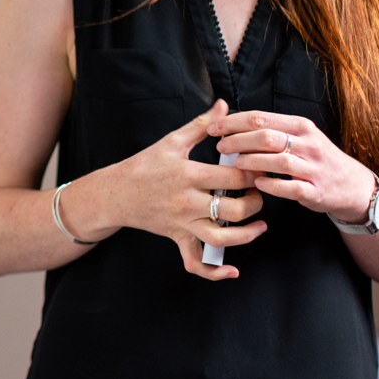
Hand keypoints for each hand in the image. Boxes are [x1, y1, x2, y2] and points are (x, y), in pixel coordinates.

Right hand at [117, 100, 266, 279]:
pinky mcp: (178, 239)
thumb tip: (224, 105)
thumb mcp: (172, 141)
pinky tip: (232, 270)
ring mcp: (183, 224)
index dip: (254, 173)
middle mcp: (188, 202)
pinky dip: (215, 272)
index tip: (262, 167)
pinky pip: (196, 263)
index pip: (233, 178)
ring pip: (222, 239)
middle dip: (255, 202)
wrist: (116, 193)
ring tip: (260, 225)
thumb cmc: (145, 164)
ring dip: (247, 235)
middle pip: (234, 210)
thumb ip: (202, 125)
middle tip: (261, 192)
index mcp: (189, 174)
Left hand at [208, 111, 377, 222]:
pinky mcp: (316, 190)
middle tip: (220, 146)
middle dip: (238, 140)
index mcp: (300, 126)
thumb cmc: (316, 158)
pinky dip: (272, 185)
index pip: (261, 118)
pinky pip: (291, 187)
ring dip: (253, 161)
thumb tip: (233, 125)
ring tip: (235, 163)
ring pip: (279, 160)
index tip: (214, 127)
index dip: (233, 122)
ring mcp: (313, 167)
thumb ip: (271, 130)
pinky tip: (257, 183)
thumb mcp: (300, 136)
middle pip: (267, 136)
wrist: (351, 185)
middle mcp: (308, 143)